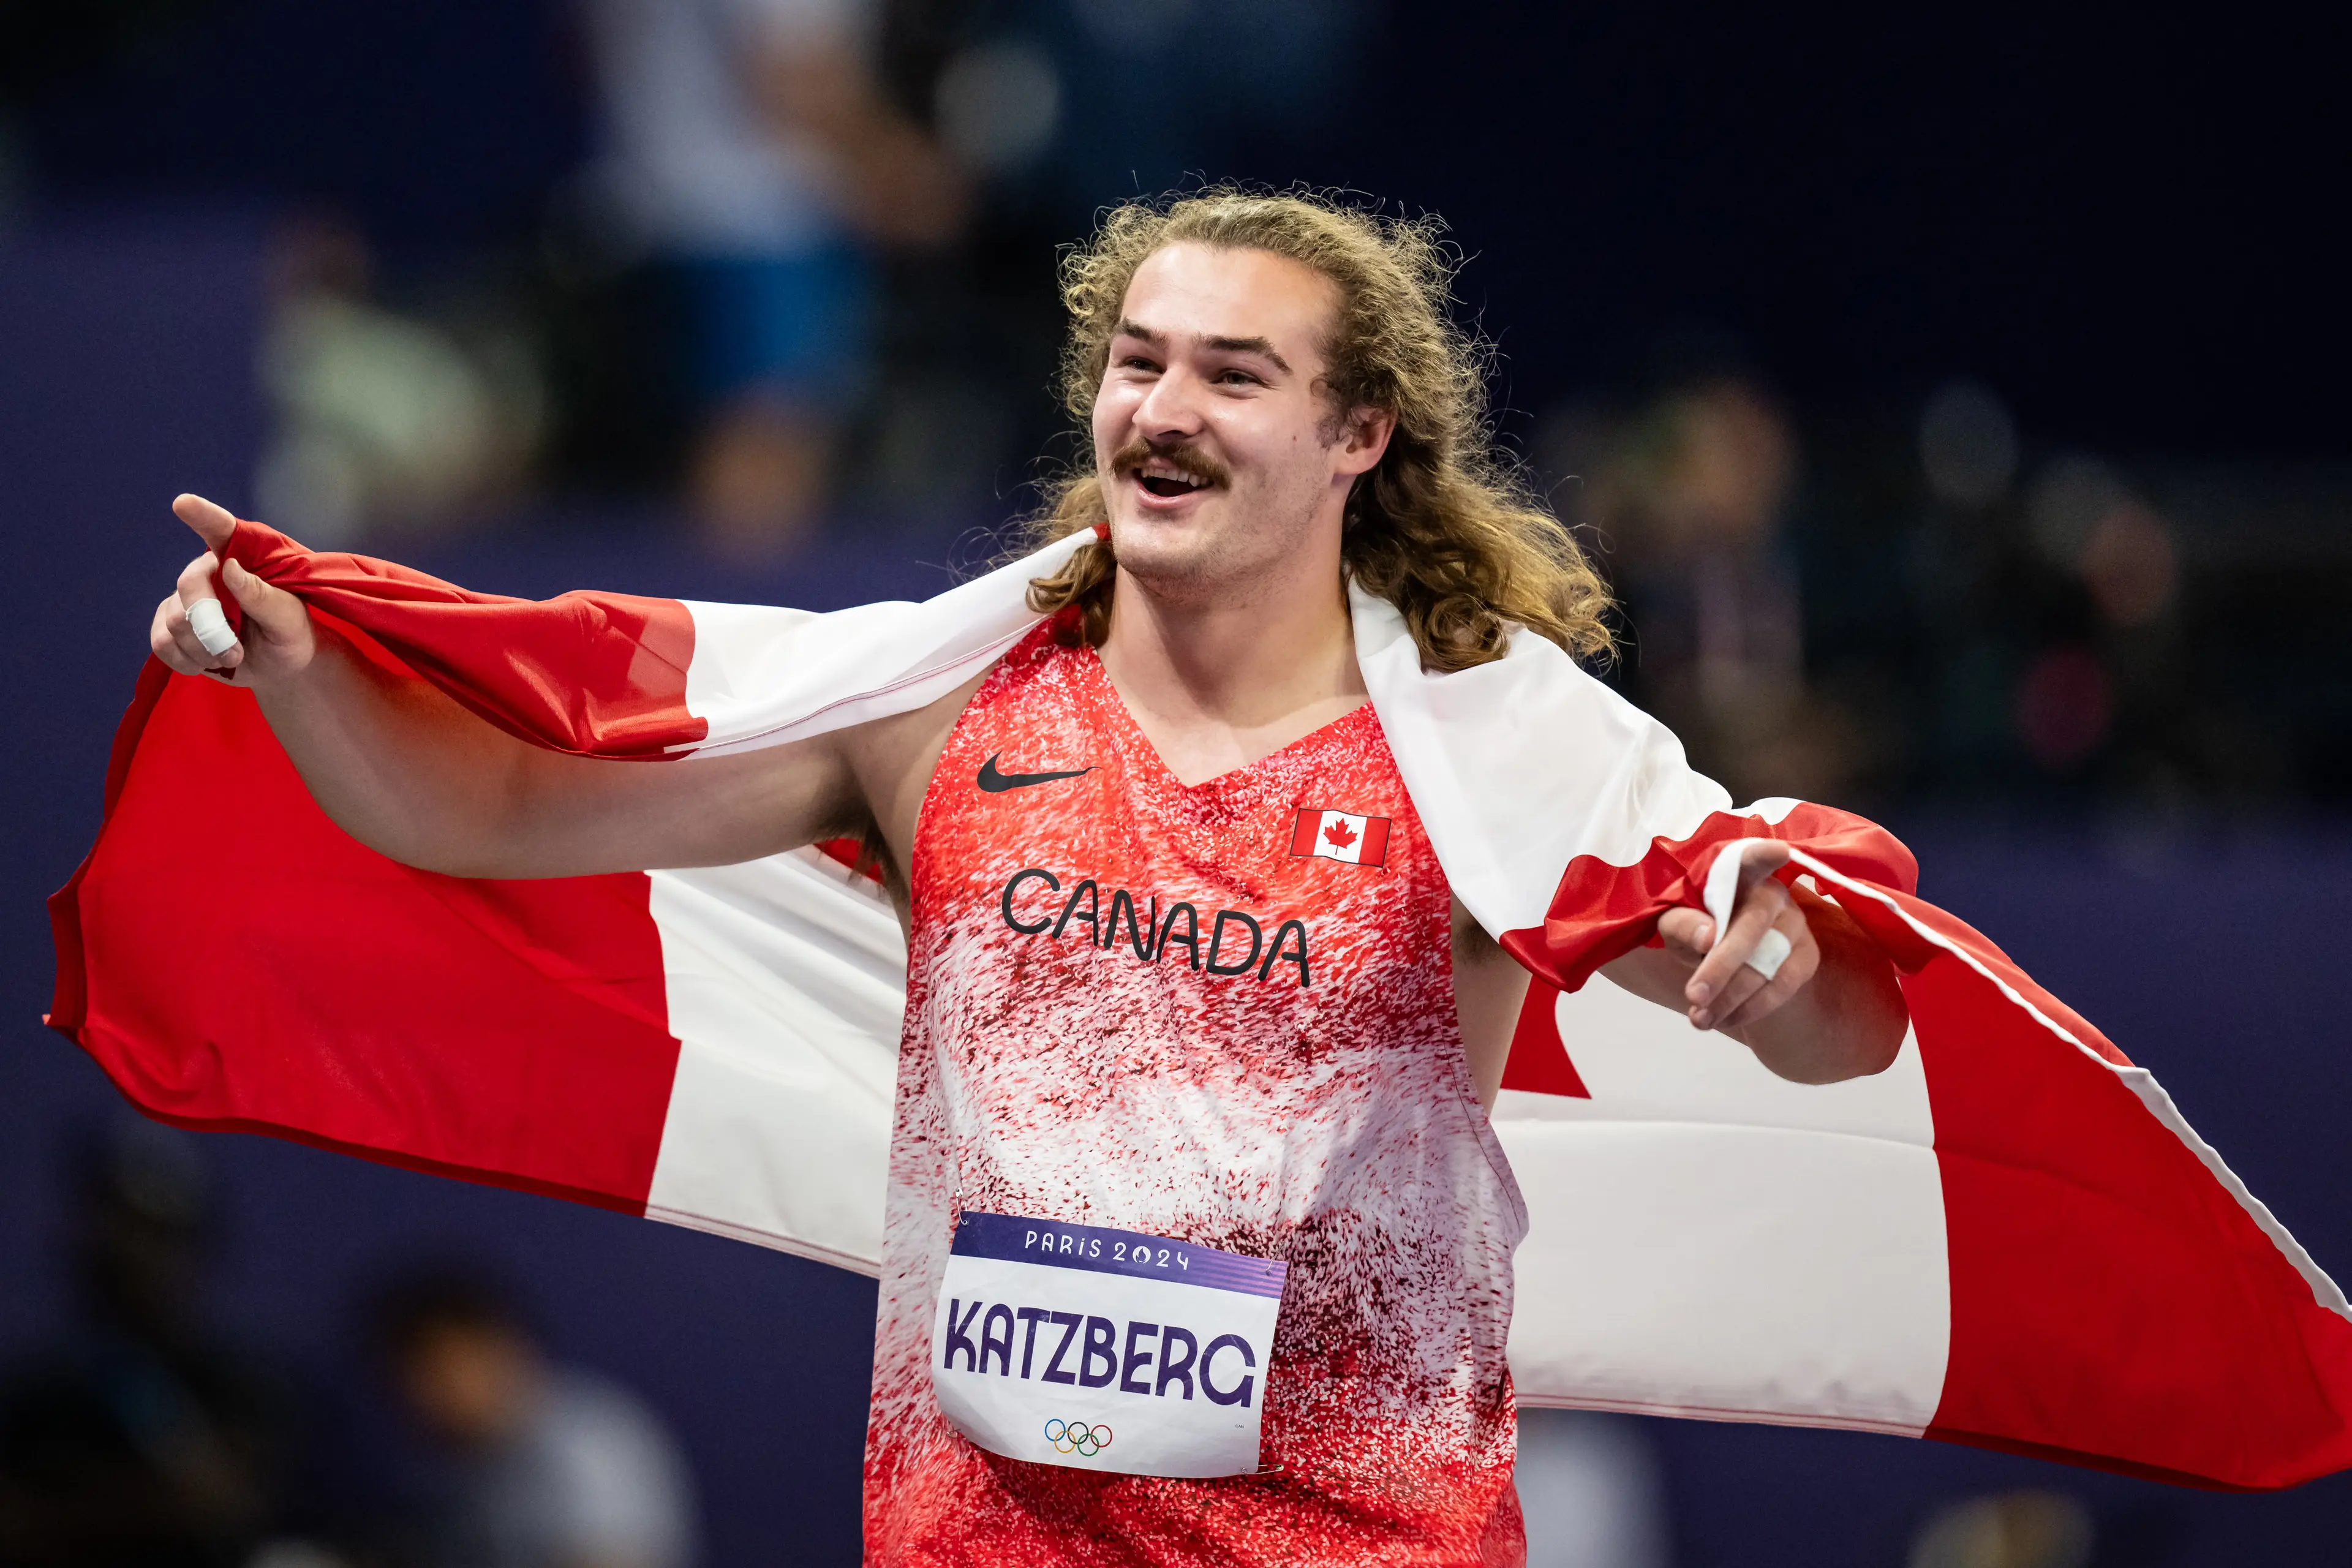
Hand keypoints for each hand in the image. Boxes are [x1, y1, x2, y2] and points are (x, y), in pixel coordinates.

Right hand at [148, 495, 314, 686]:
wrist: (277, 668)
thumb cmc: (290, 636)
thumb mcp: (290, 621)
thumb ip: (263, 597)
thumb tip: (230, 567)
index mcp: (243, 560)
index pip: (221, 531)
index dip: (202, 515)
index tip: (184, 503)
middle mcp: (208, 573)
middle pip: (189, 587)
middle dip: (211, 627)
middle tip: (237, 652)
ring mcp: (184, 600)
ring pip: (174, 622)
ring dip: (204, 651)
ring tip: (232, 658)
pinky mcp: (169, 626)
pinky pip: (161, 643)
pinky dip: (185, 661)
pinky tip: (207, 663)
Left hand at [1654, 841, 1816, 1032]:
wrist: (1723, 959)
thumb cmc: (1695, 927)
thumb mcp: (1673, 923)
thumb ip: (1684, 924)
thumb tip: (1708, 937)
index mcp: (1737, 874)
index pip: (1752, 857)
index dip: (1765, 854)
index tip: (1778, 852)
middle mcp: (1773, 893)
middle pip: (1753, 924)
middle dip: (1722, 966)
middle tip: (1694, 995)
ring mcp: (1795, 925)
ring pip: (1769, 963)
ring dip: (1732, 997)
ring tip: (1699, 1019)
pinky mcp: (1806, 957)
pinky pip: (1783, 986)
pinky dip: (1751, 1009)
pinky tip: (1723, 1020)